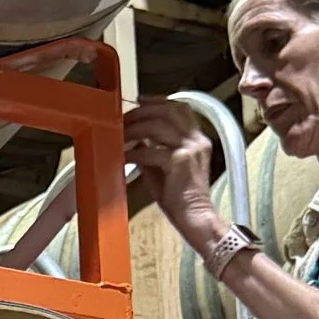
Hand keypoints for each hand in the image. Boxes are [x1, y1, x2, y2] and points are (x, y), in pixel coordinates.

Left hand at [122, 99, 219, 235]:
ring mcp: (190, 149)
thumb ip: (153, 149)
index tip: (140, 100)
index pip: (180, 108)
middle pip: (169, 110)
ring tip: (120, 136)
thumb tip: (135, 138)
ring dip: (134, 129)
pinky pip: (151, 151)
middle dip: (142, 111)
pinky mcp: (180, 162)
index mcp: (197, 139)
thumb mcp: (164, 167)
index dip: (159, 101)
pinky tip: (124, 157)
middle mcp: (197, 140)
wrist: (195, 218)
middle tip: (124, 119)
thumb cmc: (180, 197)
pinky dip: (134, 153)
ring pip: (158, 126)